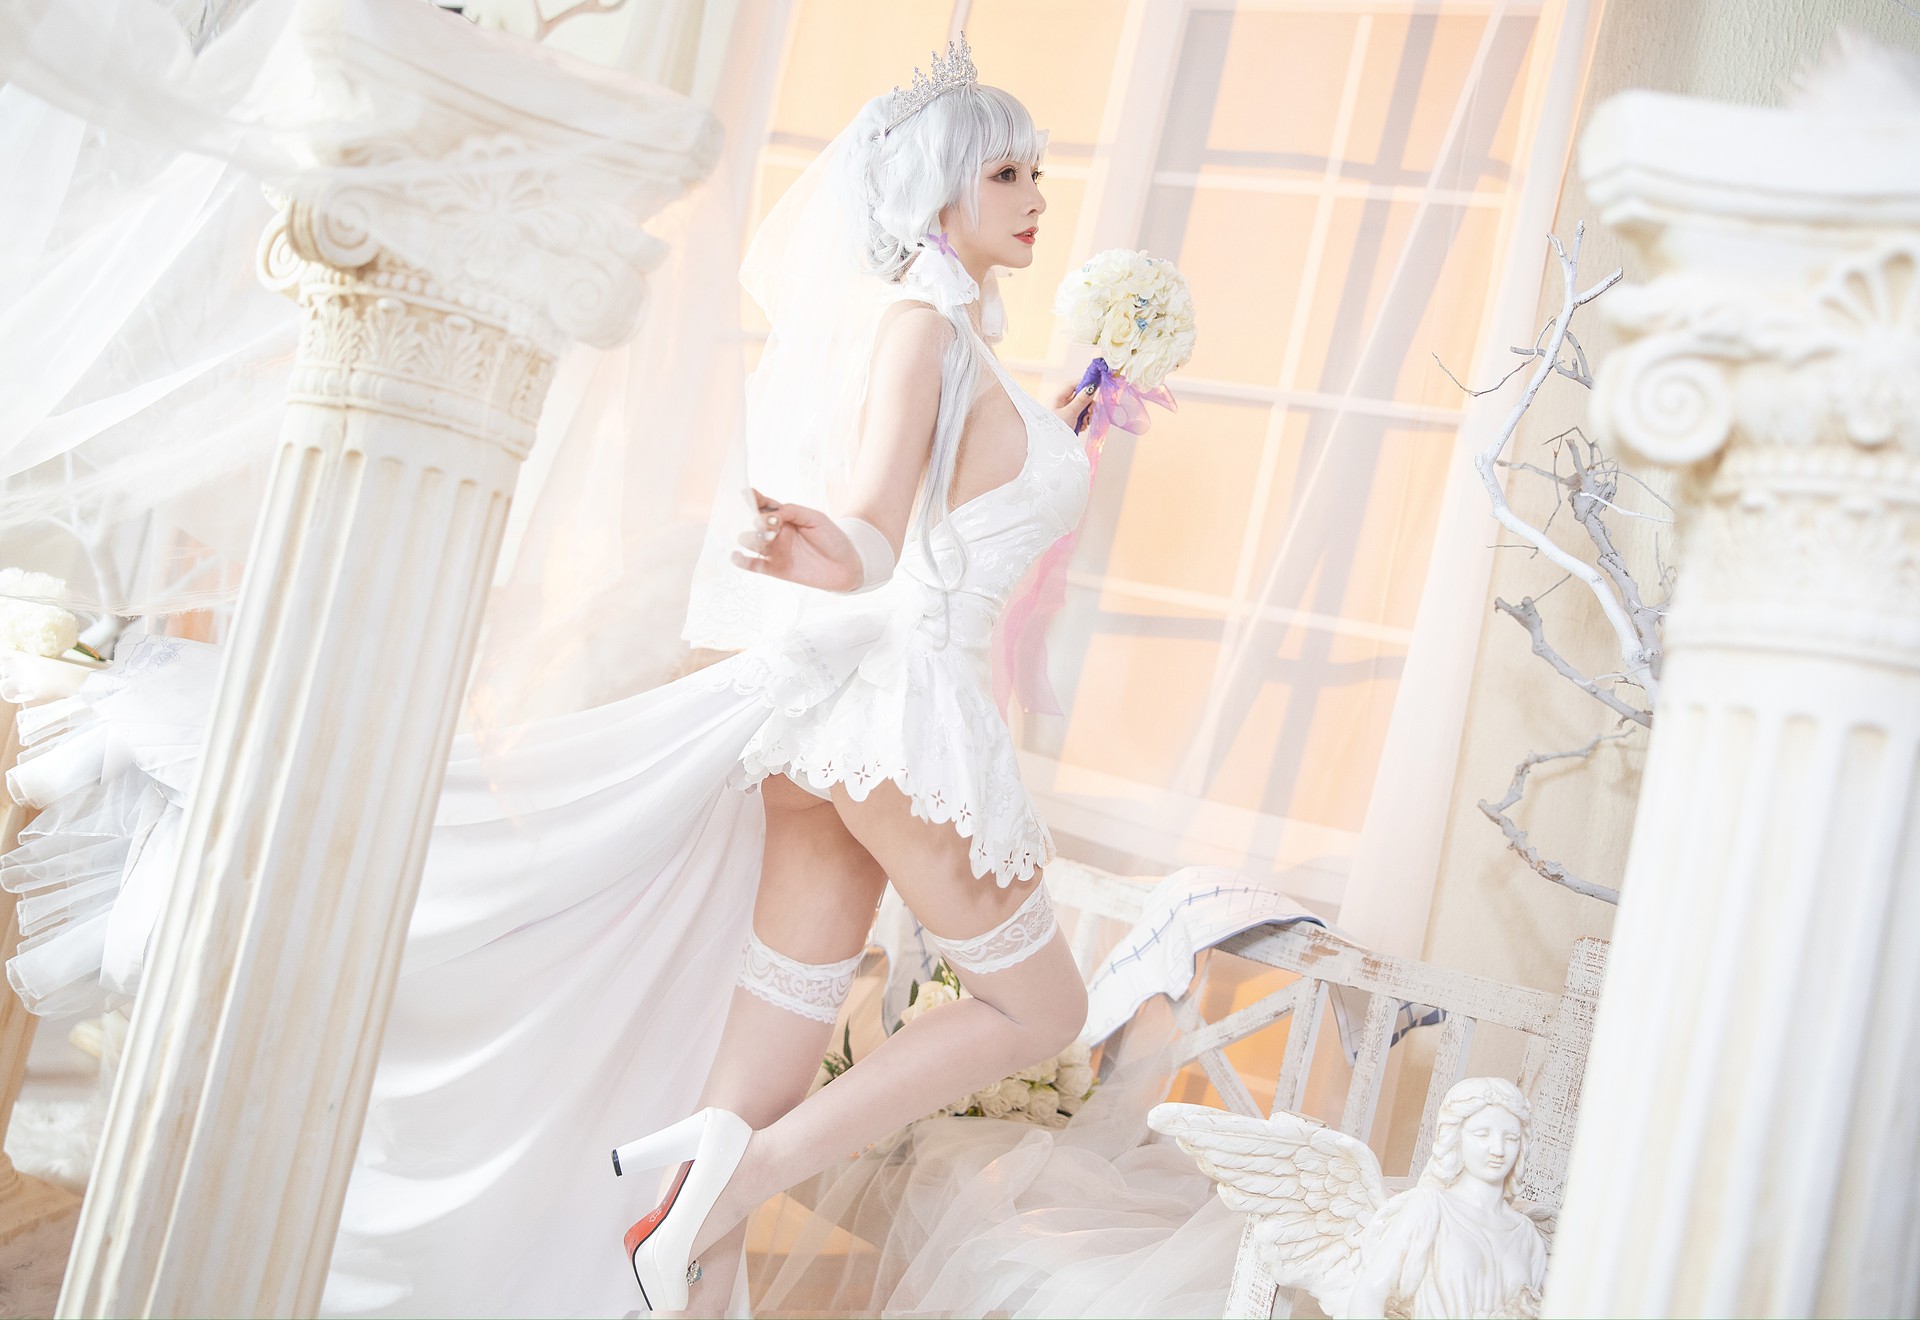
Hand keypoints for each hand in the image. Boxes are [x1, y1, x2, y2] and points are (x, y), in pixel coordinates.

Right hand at [730, 487, 862, 591]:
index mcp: (784, 517)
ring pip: (751, 542)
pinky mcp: (775, 569)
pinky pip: (753, 565)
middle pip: (754, 523)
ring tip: (766, 540)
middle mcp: (775, 532)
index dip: (753, 499)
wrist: (847, 566)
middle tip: (769, 525)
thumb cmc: (833, 538)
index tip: (747, 494)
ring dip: (751, 539)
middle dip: (757, 522)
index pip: (763, 505)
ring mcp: (774, 551)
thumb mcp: (815, 518)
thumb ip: (792, 511)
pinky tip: (737, 556)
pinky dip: (742, 561)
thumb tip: (771, 514)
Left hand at [1051, 380, 1094, 433]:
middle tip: (1091, 413)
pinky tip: (1081, 427)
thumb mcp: (1070, 413)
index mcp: (1058, 397)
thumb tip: (1091, 386)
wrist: (1047, 448)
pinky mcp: (1067, 421)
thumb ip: (1082, 400)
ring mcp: (1063, 413)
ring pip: (1080, 407)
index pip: (1074, 384)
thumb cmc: (1055, 429)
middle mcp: (1060, 403)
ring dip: (1086, 414)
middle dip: (1088, 404)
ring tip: (1085, 423)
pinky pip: (1078, 417)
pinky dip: (1082, 421)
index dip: (1085, 385)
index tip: (1096, 389)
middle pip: (1079, 396)